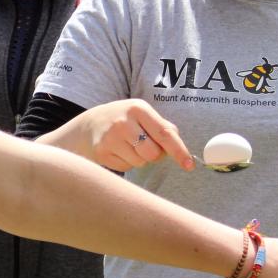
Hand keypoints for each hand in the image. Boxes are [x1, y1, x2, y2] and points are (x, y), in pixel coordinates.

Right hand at [68, 99, 194, 171]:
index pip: (164, 133)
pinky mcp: (102, 152)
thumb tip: (178, 140)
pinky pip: (126, 168)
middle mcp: (124, 122)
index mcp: (139, 109)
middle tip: (144, 146)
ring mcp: (111, 137)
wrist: (88, 126)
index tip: (189, 165)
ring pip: (140, 162)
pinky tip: (117, 151)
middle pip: (153, 153)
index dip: (179, 151)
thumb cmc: (122, 120)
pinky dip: (126, 163)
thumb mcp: (141, 115)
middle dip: (153, 155)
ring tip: (127, 146)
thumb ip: (162, 126)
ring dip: (139, 159)